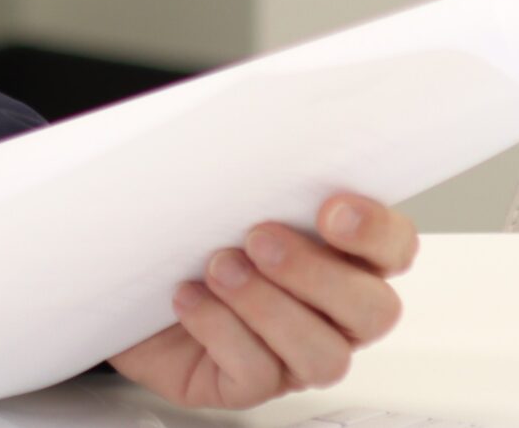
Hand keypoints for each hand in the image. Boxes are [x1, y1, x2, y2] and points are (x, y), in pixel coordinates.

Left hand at [108, 192, 417, 410]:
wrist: (124, 279)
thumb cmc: (185, 232)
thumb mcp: (218, 191)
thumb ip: (254, 176)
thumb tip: (249, 135)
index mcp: (341, 257)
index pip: (394, 248)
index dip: (376, 233)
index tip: (331, 209)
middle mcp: (330, 313)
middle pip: (372, 310)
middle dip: (317, 273)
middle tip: (260, 238)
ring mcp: (294, 355)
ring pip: (323, 354)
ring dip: (269, 307)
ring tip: (218, 268)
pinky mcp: (248, 383)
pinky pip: (257, 374)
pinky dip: (221, 331)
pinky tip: (189, 297)